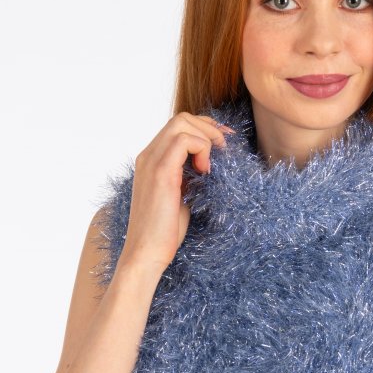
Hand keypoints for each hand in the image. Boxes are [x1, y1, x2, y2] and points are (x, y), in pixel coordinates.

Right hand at [119, 112, 234, 276]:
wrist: (146, 253)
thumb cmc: (165, 232)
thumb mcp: (181, 196)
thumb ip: (189, 177)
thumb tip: (211, 165)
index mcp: (151, 160)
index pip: (178, 127)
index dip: (205, 130)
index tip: (224, 146)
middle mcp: (148, 155)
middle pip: (181, 118)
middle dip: (210, 129)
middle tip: (226, 150)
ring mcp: (152, 161)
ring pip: (182, 123)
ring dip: (207, 137)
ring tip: (214, 164)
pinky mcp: (161, 172)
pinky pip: (184, 141)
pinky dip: (203, 149)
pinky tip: (207, 172)